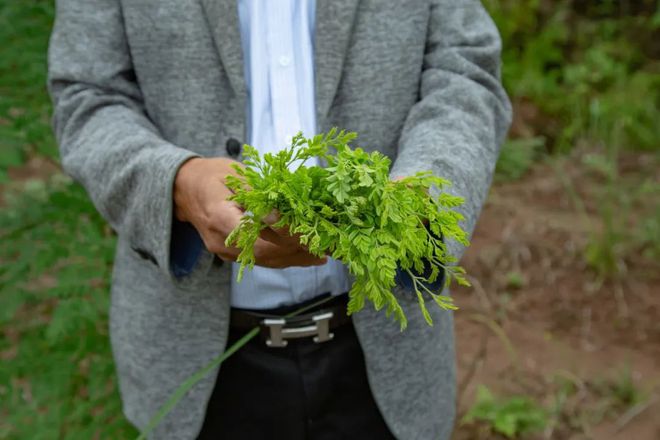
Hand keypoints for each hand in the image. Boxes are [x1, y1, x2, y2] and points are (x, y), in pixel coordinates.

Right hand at [174, 157, 326, 267]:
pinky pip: (263, 260)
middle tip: (327, 243)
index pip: (252, 232)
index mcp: (218, 215)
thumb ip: (258, 192)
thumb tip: (281, 209)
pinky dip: (288, 259)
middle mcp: (220, 240)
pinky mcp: (234, 255)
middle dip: (297, 248)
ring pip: (267, 260)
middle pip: (264, 252)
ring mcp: (226, 252)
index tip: (305, 226)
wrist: (185, 190)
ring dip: (298, 258)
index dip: (279, 233)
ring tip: (327, 253)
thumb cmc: (211, 176)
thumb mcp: (234, 174)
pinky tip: (311, 258)